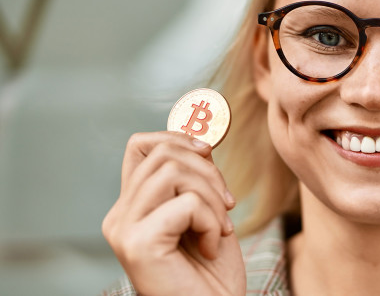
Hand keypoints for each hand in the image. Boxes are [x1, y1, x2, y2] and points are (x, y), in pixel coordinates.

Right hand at [102, 132, 245, 294]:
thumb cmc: (212, 273)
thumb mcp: (207, 213)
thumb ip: (196, 178)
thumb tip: (203, 139)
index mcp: (132, 206)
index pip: (141, 145)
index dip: (177, 138)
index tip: (208, 153)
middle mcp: (119, 216)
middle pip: (163, 154)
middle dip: (209, 172)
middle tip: (228, 207)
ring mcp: (124, 230)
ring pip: (173, 172)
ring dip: (212, 198)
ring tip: (220, 230)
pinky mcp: (138, 244)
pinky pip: (186, 203)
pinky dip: (211, 221)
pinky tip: (211, 247)